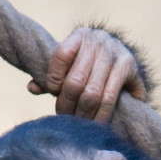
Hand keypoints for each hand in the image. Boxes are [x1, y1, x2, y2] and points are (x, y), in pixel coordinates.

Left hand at [28, 26, 147, 121]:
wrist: (128, 61)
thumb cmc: (95, 65)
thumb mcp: (74, 65)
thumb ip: (54, 75)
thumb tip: (32, 88)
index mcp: (80, 35)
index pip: (61, 55)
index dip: (54, 78)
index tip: (53, 93)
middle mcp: (98, 40)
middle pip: (76, 79)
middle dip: (67, 103)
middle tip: (64, 117)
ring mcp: (115, 52)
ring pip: (92, 92)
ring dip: (83, 113)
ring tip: (78, 124)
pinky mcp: (128, 67)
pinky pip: (109, 97)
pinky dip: (101, 114)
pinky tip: (95, 123)